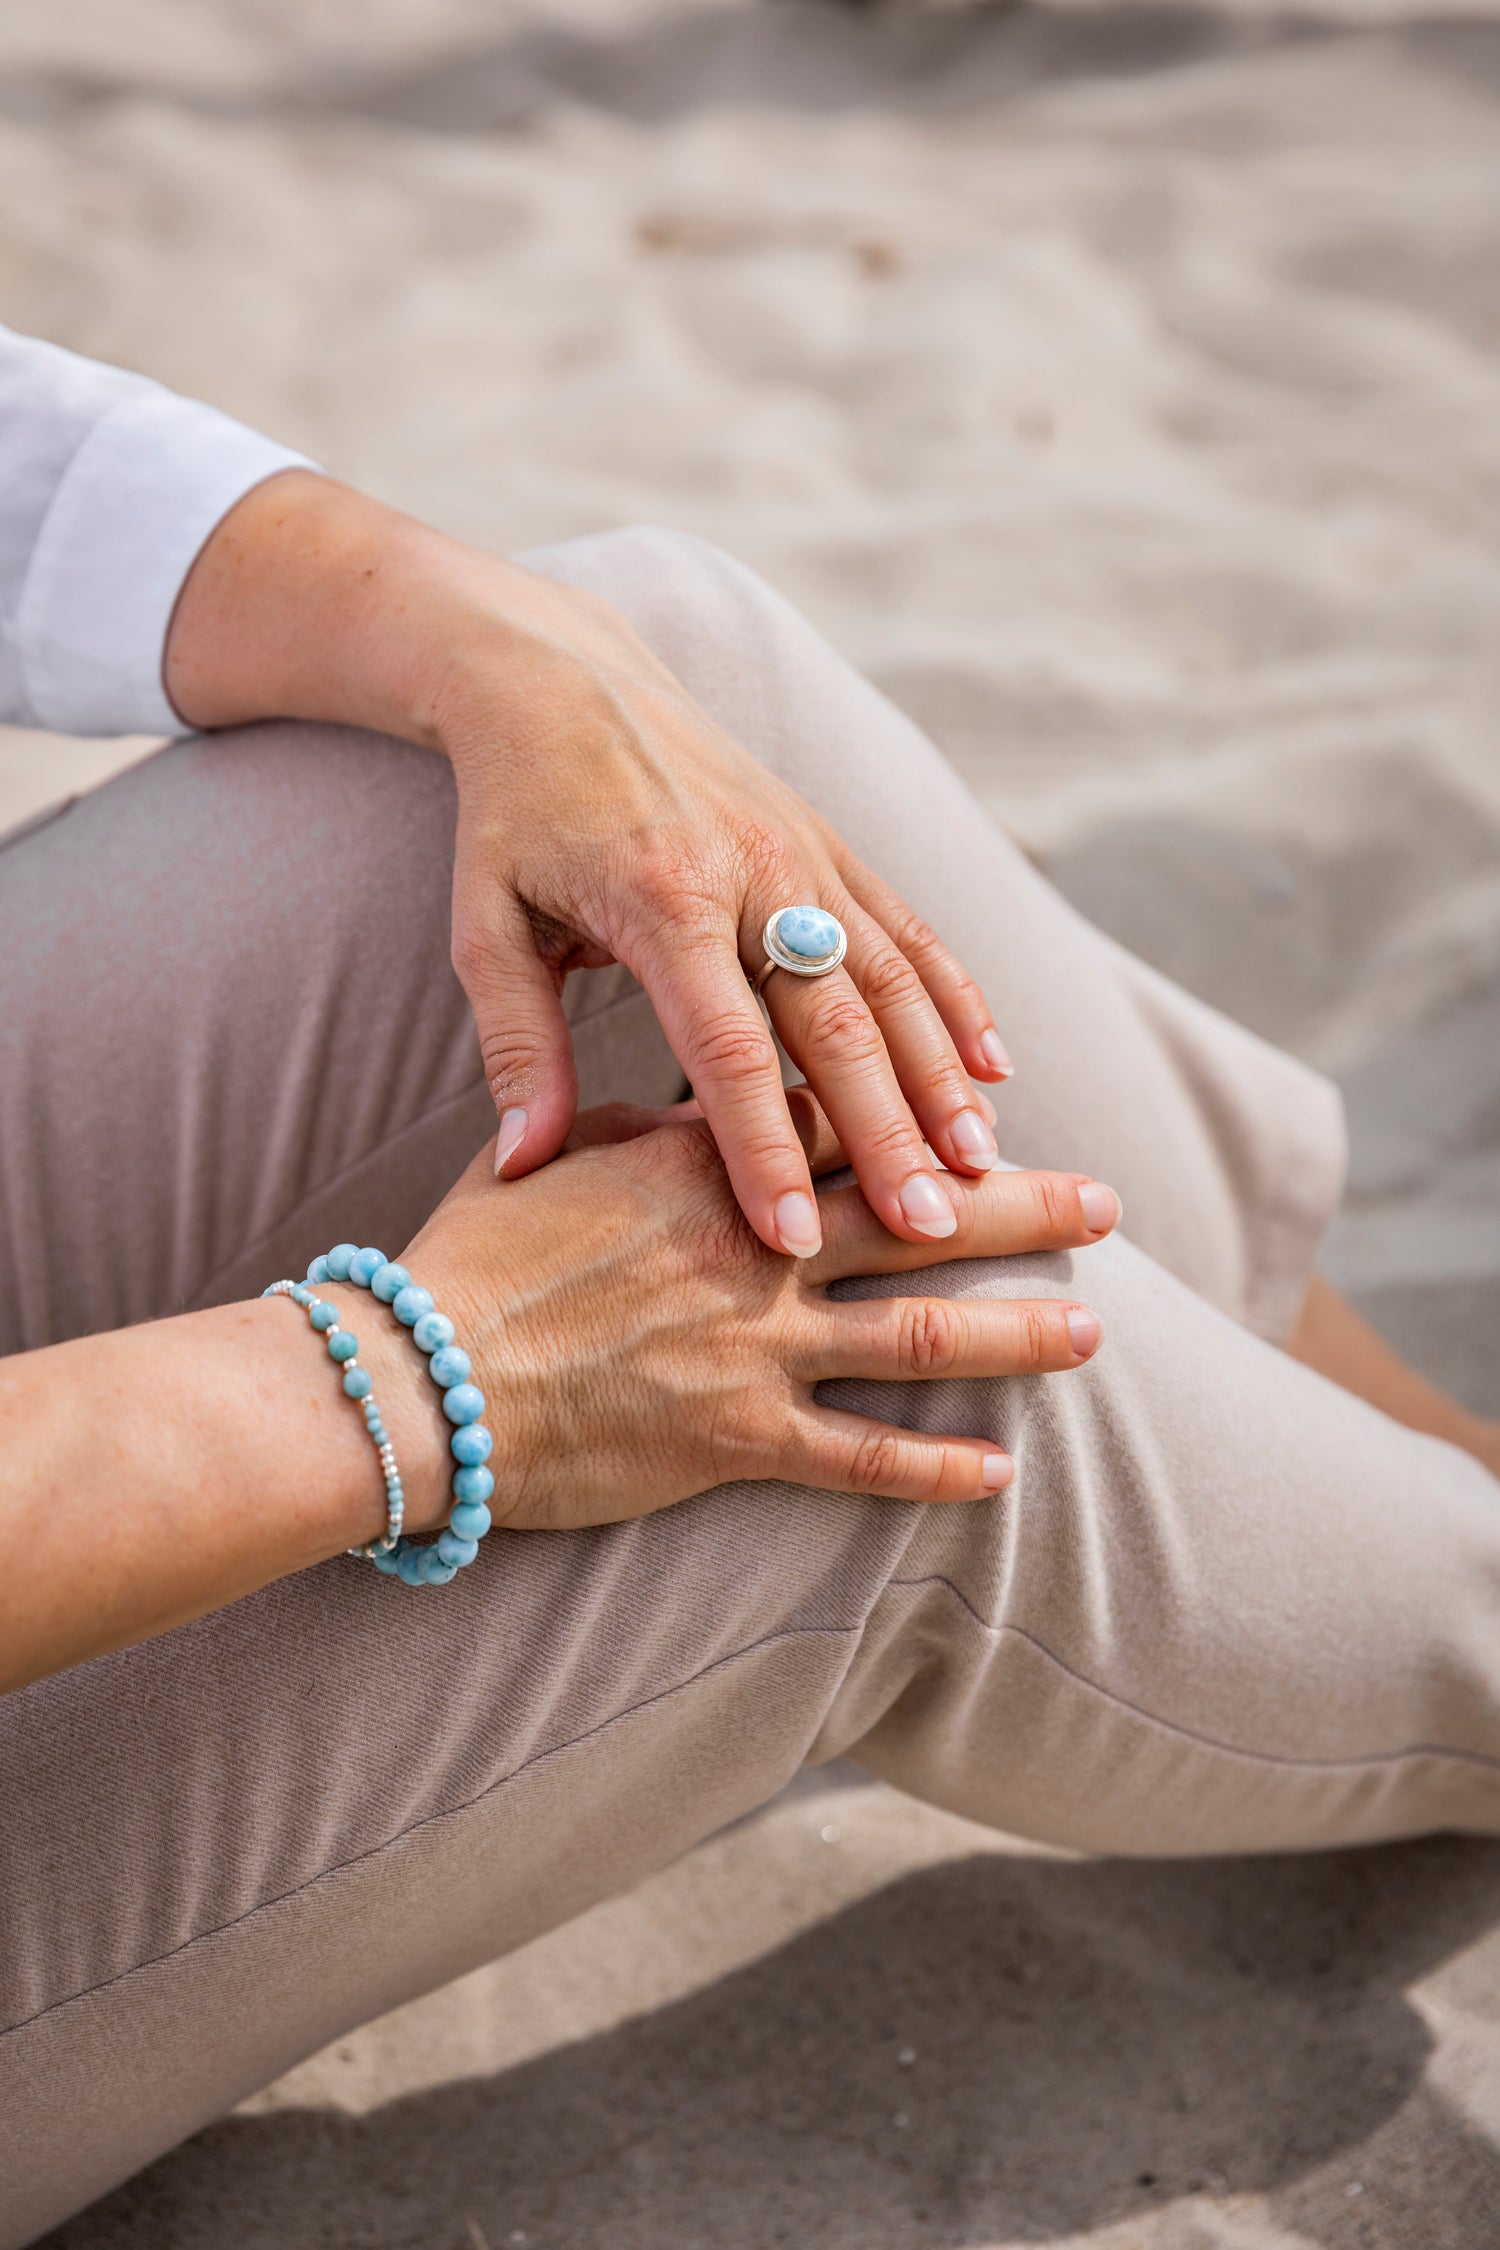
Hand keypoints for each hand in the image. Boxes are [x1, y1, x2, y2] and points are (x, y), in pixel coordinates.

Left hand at [166, 476, 1013, 1259]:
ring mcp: (805, 854)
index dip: (764, 1151)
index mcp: (662, 903)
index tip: (794, 1240)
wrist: (561, 676)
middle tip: (931, 1228)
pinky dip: (957, 998)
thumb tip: (522, 1167)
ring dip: (942, 1077)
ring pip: (894, 980)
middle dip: (886, 1135)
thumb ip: (518, 1046)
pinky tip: (995, 1067)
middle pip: (836, 1026)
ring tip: (984, 1164)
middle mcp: (752, 875)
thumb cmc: (514, 817)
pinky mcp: (831, 841)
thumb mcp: (486, 925)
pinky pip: (911, 926)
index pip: (725, 1051)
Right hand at [401, 1097, 1119, 1530]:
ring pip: (919, 1329)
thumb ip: (633, 1132)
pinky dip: (935, 1464)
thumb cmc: (470, 1262)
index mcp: (710, 1163)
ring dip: (1015, 1331)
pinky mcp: (739, 1438)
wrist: (423, 1378)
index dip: (924, 1122)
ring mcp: (757, 1344)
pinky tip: (1000, 1470)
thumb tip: (678, 1114)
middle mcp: (757, 1244)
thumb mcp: (550, 1158)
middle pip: (919, 1214)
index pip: (844, 1127)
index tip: (984, 1118)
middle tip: (1105, 1206)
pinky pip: (861, 1453)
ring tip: (1090, 1332)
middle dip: (1022, 1208)